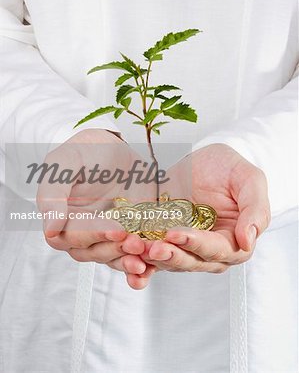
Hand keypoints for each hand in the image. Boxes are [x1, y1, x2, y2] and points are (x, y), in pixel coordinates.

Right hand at [37, 129, 154, 288]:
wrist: (116, 148)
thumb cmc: (85, 152)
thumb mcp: (64, 162)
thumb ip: (53, 193)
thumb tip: (50, 229)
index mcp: (63, 218)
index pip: (71, 237)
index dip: (92, 235)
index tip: (115, 229)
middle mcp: (84, 232)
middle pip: (93, 252)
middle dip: (115, 249)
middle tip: (134, 241)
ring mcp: (108, 236)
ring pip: (114, 258)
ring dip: (128, 262)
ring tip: (144, 257)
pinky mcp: (130, 235)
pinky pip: (134, 256)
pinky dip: (142, 266)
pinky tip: (150, 268)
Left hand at [140, 144, 270, 272]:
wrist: (202, 159)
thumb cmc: (229, 167)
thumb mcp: (249, 180)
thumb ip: (255, 210)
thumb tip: (248, 241)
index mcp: (232, 241)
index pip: (217, 250)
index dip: (197, 244)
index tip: (177, 234)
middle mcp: (208, 250)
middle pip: (190, 261)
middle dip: (171, 256)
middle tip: (153, 247)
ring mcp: (183, 247)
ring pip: (168, 261)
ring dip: (151, 259)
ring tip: (136, 250)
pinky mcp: (162, 239)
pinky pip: (150, 254)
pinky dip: (138, 258)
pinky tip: (127, 254)